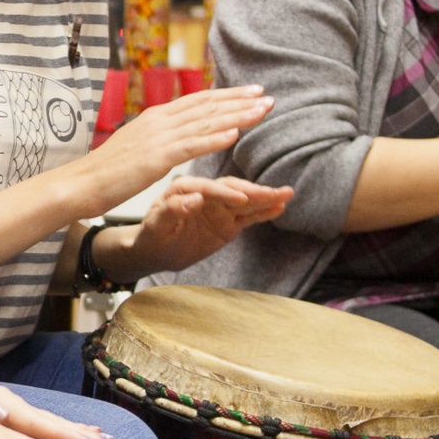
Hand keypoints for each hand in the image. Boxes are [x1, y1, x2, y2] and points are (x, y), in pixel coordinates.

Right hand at [74, 87, 271, 213]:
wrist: (83, 182)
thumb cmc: (109, 170)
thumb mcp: (138, 145)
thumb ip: (159, 135)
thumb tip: (175, 131)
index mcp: (156, 116)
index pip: (198, 100)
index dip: (227, 95)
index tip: (251, 92)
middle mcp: (160, 121)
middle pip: (207, 106)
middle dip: (239, 100)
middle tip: (267, 96)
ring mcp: (158, 138)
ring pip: (205, 123)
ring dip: (237, 115)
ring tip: (262, 110)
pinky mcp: (156, 158)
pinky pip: (192, 146)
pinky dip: (215, 138)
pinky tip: (235, 133)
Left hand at [113, 175, 293, 275]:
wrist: (155, 251)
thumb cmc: (151, 235)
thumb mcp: (155, 226)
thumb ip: (172, 211)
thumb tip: (193, 198)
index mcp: (185, 188)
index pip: (208, 188)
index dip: (224, 193)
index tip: (239, 198)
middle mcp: (206, 194)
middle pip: (233, 189)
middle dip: (253, 191)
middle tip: (274, 192)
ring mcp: (219, 207)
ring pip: (245, 201)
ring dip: (265, 198)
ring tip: (286, 194)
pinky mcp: (228, 222)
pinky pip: (248, 217)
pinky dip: (264, 213)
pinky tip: (279, 208)